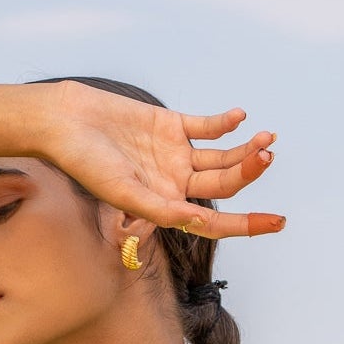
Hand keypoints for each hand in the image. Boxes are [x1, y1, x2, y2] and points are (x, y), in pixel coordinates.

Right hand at [42, 79, 284, 241]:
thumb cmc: (86, 163)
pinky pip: (207, 127)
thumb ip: (162, 210)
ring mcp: (175, 154)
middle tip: (266, 157)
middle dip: (248, 173)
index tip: (277, 222)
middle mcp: (175, 183)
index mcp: (166, 206)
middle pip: (224, 184)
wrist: (65, 121)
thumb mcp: (123, 192)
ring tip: (265, 140)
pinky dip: (225, 124)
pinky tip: (239, 118)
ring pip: (222, 156)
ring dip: (244, 149)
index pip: (215, 222)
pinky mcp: (171, 125)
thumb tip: (203, 224)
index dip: (247, 225)